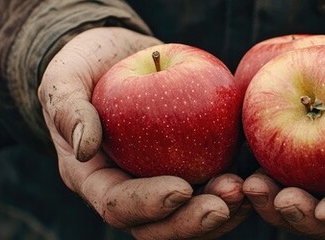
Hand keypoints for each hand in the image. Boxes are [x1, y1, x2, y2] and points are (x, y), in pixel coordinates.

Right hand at [38, 27, 250, 238]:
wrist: (117, 56)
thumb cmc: (84, 66)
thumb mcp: (65, 77)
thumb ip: (69, 109)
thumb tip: (86, 148)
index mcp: (94, 179)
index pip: (119, 205)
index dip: (150, 203)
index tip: (181, 188)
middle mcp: (130, 192)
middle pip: (159, 227)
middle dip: (193, 221)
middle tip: (226, 202)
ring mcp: (163, 184)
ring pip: (192, 217)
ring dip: (222, 211)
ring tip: (246, 189)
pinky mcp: (192, 169)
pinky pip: (216, 190)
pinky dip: (239, 188)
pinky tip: (260, 176)